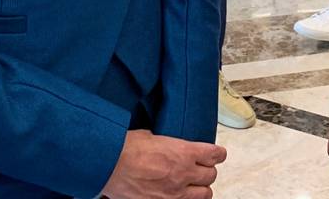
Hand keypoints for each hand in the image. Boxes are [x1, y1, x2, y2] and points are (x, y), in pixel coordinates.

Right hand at [101, 131, 225, 198]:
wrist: (110, 166)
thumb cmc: (126, 148)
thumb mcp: (151, 136)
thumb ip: (166, 143)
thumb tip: (165, 144)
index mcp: (184, 152)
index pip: (215, 155)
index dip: (218, 154)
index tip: (216, 154)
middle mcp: (184, 174)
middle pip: (211, 176)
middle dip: (207, 172)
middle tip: (201, 169)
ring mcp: (175, 193)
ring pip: (204, 195)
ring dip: (200, 189)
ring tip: (193, 186)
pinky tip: (180, 196)